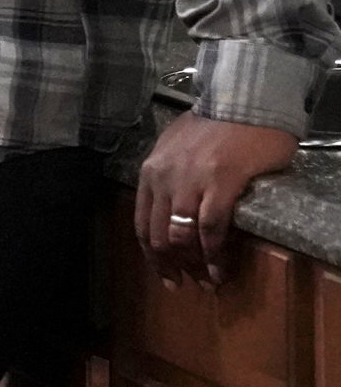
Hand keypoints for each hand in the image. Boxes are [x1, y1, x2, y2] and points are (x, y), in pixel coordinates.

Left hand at [136, 110, 298, 285]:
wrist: (243, 103)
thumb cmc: (214, 127)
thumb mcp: (176, 149)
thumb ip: (169, 177)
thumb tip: (172, 210)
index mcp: (150, 172)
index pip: (142, 223)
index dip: (152, 255)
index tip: (165, 275)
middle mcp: (162, 178)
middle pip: (157, 235)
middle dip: (170, 266)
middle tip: (187, 283)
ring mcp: (189, 180)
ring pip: (181, 236)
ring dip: (194, 265)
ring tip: (208, 281)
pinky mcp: (219, 181)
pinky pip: (210, 227)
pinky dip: (215, 254)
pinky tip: (222, 269)